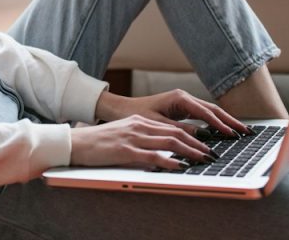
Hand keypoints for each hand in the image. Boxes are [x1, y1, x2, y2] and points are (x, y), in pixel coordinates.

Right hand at [69, 115, 214, 169]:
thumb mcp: (124, 134)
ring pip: (169, 142)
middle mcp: (139, 126)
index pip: (172, 127)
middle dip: (197, 144)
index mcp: (140, 121)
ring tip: (203, 159)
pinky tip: (180, 166)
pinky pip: (153, 156)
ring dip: (190, 151)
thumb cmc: (99, 142)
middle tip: (212, 154)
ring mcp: (133, 137)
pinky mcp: (125, 150)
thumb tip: (162, 150)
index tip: (206, 145)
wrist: (76, 142)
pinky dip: (169, 161)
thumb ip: (142, 138)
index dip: (192, 136)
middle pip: (175, 133)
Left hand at [94, 89, 251, 137]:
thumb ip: (180, 131)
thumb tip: (202, 138)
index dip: (220, 125)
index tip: (232, 135)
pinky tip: (225, 131)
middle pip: (213, 109)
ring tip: (241, 132)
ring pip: (210, 112)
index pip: (206, 113)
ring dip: (225, 121)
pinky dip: (215, 122)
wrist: (122, 109)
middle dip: (230, 121)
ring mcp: (185, 102)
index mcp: (179, 98)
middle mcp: (184, 97)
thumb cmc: (136, 115)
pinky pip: (204, 115)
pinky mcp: (183, 108)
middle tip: (246, 132)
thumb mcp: (158, 125)